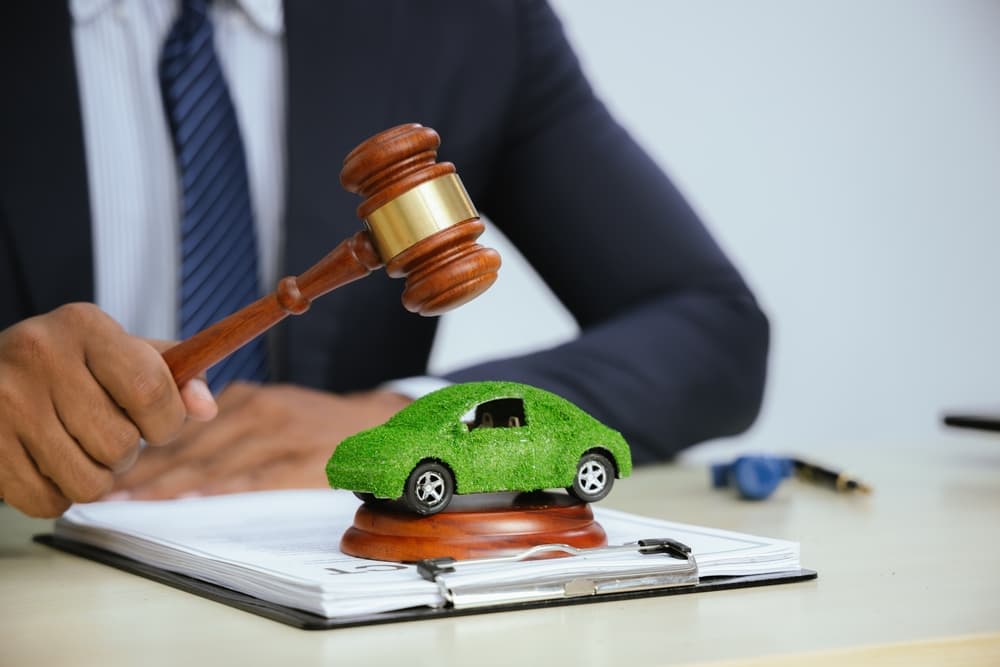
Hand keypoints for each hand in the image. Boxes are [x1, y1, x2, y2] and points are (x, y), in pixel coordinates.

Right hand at [0, 304, 216, 517]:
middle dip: (128, 452)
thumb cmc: (69, 367)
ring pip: (87, 481)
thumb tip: (206, 408)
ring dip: (95, 477)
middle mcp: (41, 356)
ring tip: (78, 448)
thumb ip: (174, 376)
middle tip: (107, 434)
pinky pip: (46, 502)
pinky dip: (57, 495)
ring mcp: (7, 401)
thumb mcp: (121, 353)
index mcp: (85, 326)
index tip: (161, 424)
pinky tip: (47, 463)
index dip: (168, 421)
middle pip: (120, 443)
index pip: (150, 388)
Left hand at [110, 382, 410, 498]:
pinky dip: (219, 490)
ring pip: (214, 461)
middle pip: (191, 444)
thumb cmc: (323, 424)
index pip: (184, 424)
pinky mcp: (302, 461)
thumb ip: (231, 422)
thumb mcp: (276, 406)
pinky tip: (191, 500)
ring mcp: (281, 435)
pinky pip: (253, 478)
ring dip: (169, 484)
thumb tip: (175, 449)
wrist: (383, 427)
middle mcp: (260, 410)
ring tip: (133, 502)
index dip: (144, 448)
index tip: (113, 470)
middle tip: (108, 492)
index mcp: (248, 398)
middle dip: (145, 470)